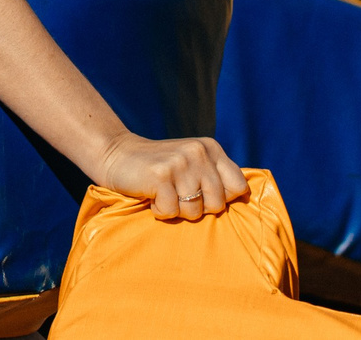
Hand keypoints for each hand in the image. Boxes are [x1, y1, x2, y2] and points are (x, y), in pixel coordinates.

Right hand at [98, 131, 247, 220]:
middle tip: (177, 193)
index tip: (200, 193)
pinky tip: (151, 194)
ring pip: (194, 212)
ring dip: (176, 210)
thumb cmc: (159, 169)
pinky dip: (159, 210)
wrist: (115, 155)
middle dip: (197, 208)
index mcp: (211, 148)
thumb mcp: (193, 164)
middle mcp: (198, 152)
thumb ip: (216, 176)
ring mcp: (180, 163)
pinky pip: (171, 211)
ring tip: (163, 193)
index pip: (239, 187)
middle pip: (218, 204)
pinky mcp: (161, 175)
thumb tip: (245, 201)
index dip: (221, 198)